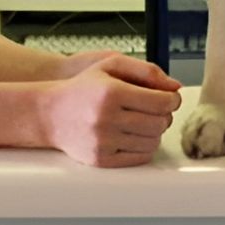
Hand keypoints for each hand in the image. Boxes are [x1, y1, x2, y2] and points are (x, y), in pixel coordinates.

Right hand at [41, 55, 182, 167]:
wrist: (50, 113)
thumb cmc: (83, 87)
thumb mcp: (110, 65)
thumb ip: (146, 70)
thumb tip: (174, 87)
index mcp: (111, 92)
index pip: (161, 102)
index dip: (172, 100)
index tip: (171, 98)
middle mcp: (107, 118)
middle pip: (159, 123)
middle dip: (165, 115)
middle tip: (159, 109)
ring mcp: (103, 141)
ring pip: (152, 141)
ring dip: (156, 131)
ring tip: (145, 121)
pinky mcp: (101, 159)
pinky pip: (139, 157)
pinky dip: (145, 146)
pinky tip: (137, 134)